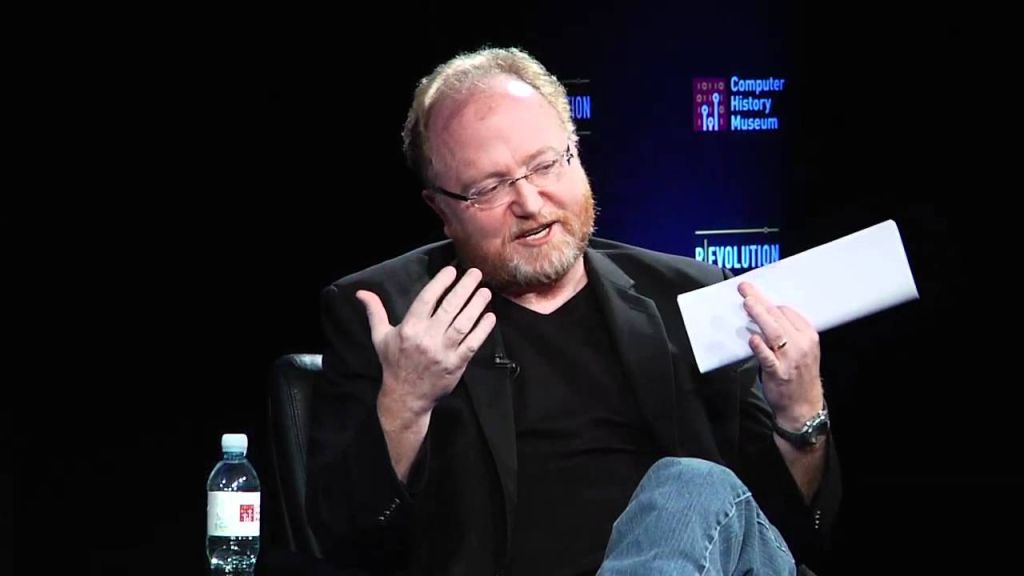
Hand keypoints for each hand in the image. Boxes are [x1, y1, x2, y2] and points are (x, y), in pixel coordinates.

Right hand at [357, 266, 495, 418]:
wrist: (406, 397)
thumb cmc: (393, 363)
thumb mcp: (380, 337)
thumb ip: (375, 312)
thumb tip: (361, 292)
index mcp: (409, 329)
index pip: (426, 300)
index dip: (440, 283)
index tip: (451, 270)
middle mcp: (426, 339)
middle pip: (449, 308)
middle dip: (464, 288)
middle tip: (476, 273)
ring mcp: (442, 352)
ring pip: (463, 324)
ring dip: (476, 306)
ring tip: (485, 291)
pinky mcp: (456, 365)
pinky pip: (472, 344)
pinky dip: (482, 330)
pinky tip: (490, 317)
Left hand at [738, 281, 823, 428]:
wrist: (803, 406)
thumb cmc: (799, 375)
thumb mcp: (802, 350)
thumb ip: (788, 333)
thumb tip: (765, 315)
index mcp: (809, 336)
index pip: (788, 312)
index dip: (770, 302)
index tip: (755, 295)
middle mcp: (801, 345)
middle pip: (779, 317)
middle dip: (760, 301)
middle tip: (745, 289)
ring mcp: (790, 359)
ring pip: (774, 332)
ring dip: (759, 316)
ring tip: (747, 304)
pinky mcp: (778, 372)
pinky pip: (768, 357)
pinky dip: (760, 347)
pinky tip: (751, 338)